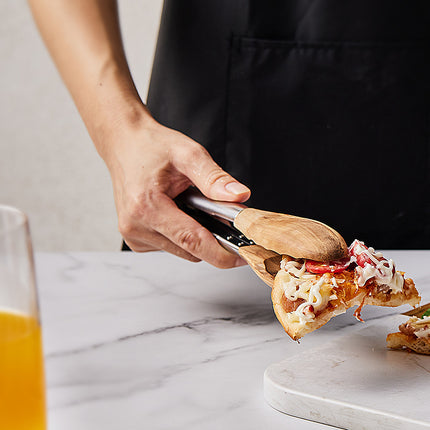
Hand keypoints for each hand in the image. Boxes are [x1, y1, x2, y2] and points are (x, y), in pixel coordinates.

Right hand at [104, 113, 250, 267]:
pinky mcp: (136, 239)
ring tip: (188, 204)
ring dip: (194, 233)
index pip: (192, 242)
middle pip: (190, 250)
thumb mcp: (188, 154)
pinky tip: (176, 210)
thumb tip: (239, 197)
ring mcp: (134, 235)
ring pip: (183, 250)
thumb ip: (214, 178)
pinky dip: (181, 233)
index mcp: (147, 206)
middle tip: (215, 210)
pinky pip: (171, 246)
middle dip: (210, 235)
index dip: (222, 253)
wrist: (123, 144)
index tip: (244, 257)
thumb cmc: (150, 146)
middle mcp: (136, 226)